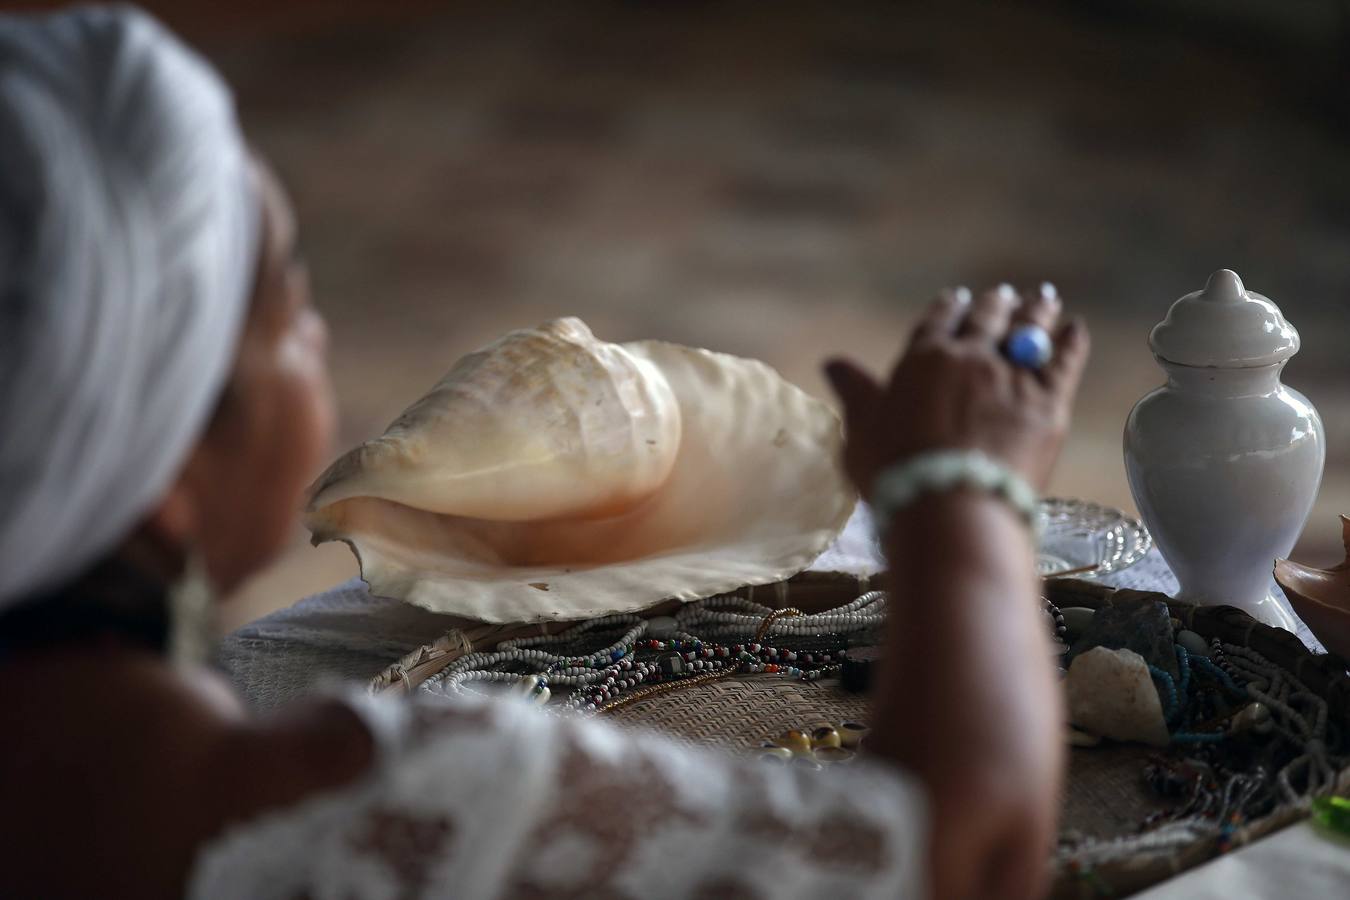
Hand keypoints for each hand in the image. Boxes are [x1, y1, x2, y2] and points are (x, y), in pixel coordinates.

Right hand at [824, 283, 1089, 493]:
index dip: (948, 307)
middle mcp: (971, 357)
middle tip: (1004, 294)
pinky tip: (1075, 329)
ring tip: (1044, 298)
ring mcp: (1013, 376)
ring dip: (1036, 310)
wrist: (952, 505)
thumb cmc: (897, 473)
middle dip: (995, 304)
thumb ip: (855, 392)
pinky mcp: (1049, 401)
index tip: (957, 297)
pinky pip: (1065, 359)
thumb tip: (832, 362)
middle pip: (986, 319)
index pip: (937, 321)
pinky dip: (1072, 341)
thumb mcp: (862, 431)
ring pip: (1029, 330)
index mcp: (924, 358)